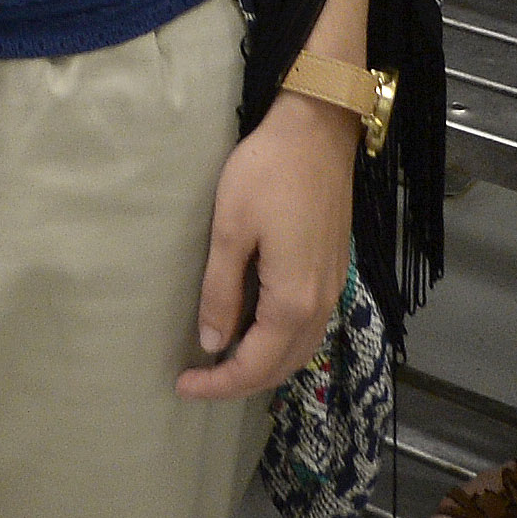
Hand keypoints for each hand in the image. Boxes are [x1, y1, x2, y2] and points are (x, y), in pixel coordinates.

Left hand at [177, 95, 359, 401]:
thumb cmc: (267, 172)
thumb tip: (214, 344)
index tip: (182, 386)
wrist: (318, 131)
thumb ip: (222, 291)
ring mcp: (333, 289)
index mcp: (293, 300)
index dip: (218, 384)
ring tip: (221, 364)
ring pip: (301, 351)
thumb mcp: (231, 230)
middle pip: (283, 366)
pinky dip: (282, 345)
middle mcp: (321, 304)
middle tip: (197, 381)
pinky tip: (256, 333)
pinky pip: (310, 328)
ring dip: (264, 366)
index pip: (255, 364)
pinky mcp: (334, 272)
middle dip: (240, 383)